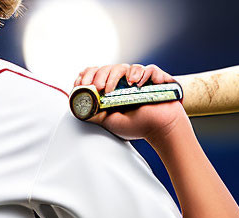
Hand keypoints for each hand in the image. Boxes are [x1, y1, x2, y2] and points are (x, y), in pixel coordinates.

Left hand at [74, 63, 189, 143]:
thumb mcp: (109, 122)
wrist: (160, 129)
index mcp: (113, 92)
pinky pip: (147, 68)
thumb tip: (78, 108)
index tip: (82, 83)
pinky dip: (141, 74)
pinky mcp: (154, 78)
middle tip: (97, 87)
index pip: (98, 75)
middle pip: (108, 68)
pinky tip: (136, 84)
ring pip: (123, 67)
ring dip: (115, 75)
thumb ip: (95, 114)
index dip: (88, 75)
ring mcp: (138, 79)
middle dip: (99, 75)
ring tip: (113, 89)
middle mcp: (124, 83)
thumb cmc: (137, 126)